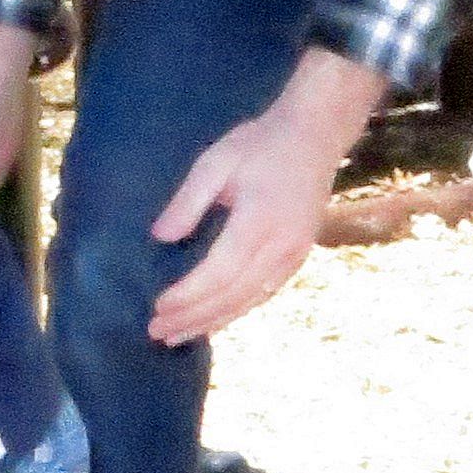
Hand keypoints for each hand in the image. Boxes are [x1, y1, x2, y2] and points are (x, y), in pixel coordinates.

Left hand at [144, 51, 388, 344]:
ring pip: (250, 300)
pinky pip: (264, 293)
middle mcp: (281, 245)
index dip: (188, 295)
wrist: (315, 135)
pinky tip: (213, 320)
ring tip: (177, 336)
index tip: (158, 307)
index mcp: (259, 221)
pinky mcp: (298, 256)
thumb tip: (160, 237)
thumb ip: (188, 201)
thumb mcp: (215, 162)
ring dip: (212, 322)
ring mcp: (294, 254)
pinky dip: (236, 311)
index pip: (219, 272)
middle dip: (193, 317)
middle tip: (157, 332)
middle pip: (233, 295)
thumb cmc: (260, 144)